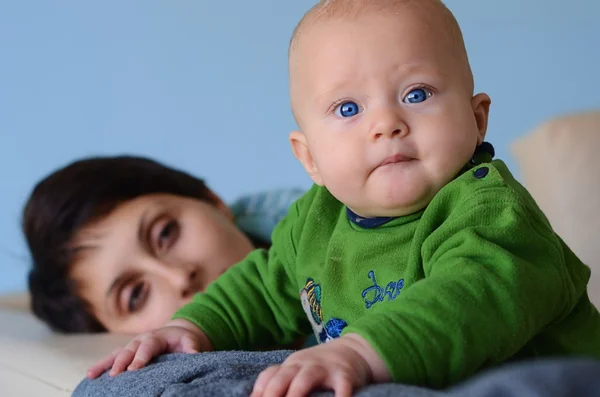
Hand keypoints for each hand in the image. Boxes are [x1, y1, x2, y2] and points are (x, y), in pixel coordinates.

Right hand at [87, 319, 211, 378]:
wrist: (178, 333)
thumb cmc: (185, 341)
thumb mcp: (191, 343)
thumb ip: (192, 349)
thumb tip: (196, 355)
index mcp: (157, 337)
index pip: (148, 347)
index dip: (140, 357)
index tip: (133, 369)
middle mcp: (141, 339)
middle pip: (129, 350)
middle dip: (121, 362)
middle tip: (114, 375)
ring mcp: (132, 345)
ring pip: (116, 354)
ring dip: (104, 364)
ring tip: (91, 375)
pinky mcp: (127, 352)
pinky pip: (112, 358)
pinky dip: (102, 366)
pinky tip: (90, 376)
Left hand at [250, 333, 389, 396]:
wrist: (354, 350)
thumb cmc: (319, 367)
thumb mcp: (298, 369)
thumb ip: (279, 381)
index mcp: (290, 365)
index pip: (269, 376)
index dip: (259, 392)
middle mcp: (304, 365)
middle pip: (282, 378)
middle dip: (271, 395)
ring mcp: (324, 369)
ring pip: (305, 380)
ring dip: (294, 395)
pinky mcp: (345, 376)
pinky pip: (341, 388)